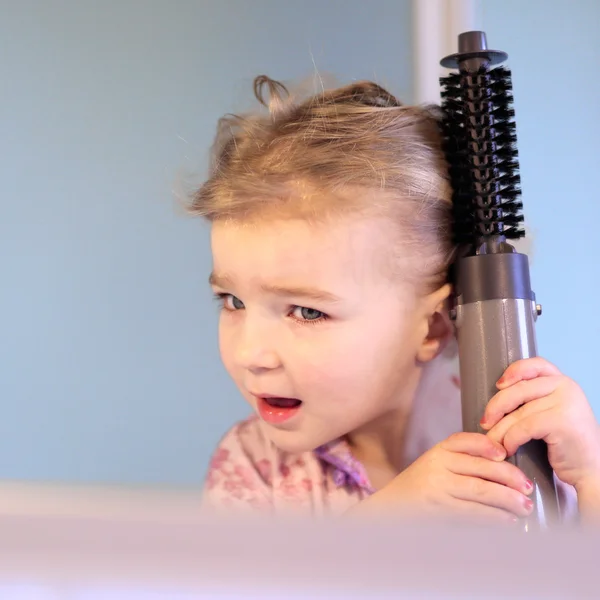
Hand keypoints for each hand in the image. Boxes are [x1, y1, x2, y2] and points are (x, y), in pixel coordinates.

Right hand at [348, 432, 532, 523]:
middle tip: (528, 487)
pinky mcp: (439, 509)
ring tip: (525, 506)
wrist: (390, 509)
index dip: (487, 445)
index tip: (505, 454)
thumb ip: (461, 463)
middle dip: (509, 477)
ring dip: (508, 499)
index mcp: (437, 451)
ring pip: (481, 490)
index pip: (465, 441)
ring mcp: (437, 487)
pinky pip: (473, 512)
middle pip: (480, 467)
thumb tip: (502, 467)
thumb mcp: (435, 467)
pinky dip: (494, 516)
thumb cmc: (419, 488)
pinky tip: (507, 520)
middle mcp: (437, 465)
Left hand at [481, 357, 599, 492]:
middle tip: (484, 422)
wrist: (591, 470)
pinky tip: (508, 449)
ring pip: (518, 413)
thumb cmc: (566, 443)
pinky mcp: (561, 422)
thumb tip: (497, 393)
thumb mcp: (553, 412)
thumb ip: (535, 398)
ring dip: (500, 430)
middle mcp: (566, 387)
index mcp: (563, 381)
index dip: (514, 370)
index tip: (498, 384)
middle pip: (519, 390)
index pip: (536, 365)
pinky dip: (511, 439)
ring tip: (492, 442)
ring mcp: (565, 403)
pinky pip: (524, 428)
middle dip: (496, 407)